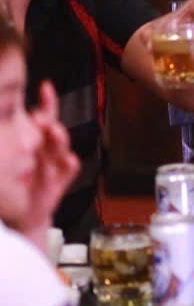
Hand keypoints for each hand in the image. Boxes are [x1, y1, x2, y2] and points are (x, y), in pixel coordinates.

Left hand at [20, 82, 79, 235]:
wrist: (21, 218)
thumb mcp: (13, 160)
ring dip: (60, 138)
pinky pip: (69, 170)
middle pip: (54, 130)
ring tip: (54, 132)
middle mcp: (47, 152)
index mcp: (36, 143)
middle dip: (51, 120)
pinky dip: (69, 164)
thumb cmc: (15, 188)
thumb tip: (19, 117)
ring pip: (61, 147)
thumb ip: (17, 138)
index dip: (48, 103)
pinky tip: (67, 159)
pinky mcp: (59, 183)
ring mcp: (55, 167)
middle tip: (43, 117)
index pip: (44, 118)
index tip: (46, 87)